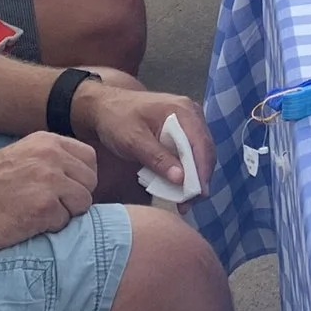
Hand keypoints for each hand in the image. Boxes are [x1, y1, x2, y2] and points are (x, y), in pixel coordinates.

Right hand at [0, 130, 97, 251]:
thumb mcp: (18, 158)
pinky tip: (25, 225)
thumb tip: (77, 175)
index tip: (62, 192)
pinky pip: (65, 223)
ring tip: (34, 216)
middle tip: (47, 208)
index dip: (79, 180)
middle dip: (74, 199)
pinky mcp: (43, 207)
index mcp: (46, 141)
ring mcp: (49, 180)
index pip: (89, 159)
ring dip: (63, 215)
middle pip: (90, 183)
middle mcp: (51, 156)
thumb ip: (47, 160)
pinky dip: (49, 229)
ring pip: (82, 203)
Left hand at [77, 86, 214, 199]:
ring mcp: (188, 122)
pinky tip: (179, 187)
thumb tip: (181, 179)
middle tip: (189, 203)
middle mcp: (191, 114)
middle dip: (200, 178)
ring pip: (200, 153)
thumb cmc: (117, 119)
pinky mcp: (182, 131)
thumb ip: (157, 158)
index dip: (202, 170)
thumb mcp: (133, 140)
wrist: (105, 107)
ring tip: (185, 201)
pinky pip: (190, 153)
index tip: (199, 194)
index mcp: (182, 111)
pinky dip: (187, 171)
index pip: (200, 143)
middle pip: (204, 149)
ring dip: (194, 177)